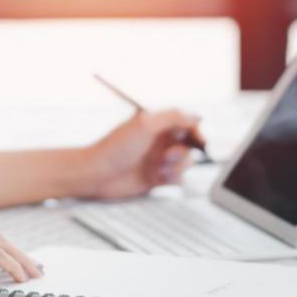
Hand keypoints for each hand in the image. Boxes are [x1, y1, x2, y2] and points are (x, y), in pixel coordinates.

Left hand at [80, 108, 201, 200]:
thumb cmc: (115, 147)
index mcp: (156, 124)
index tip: (200, 141)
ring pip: (185, 163)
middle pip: (188, 145)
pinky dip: (173, 179)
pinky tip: (158, 178)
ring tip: (160, 168)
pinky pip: (177, 179)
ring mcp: (158, 159)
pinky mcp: (156, 178)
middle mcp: (159, 141)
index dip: (196, 132)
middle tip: (168, 156)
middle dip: (183, 152)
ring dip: (177, 167)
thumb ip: (173, 117)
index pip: (186, 124)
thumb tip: (196, 117)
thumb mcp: (145, 124)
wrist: (97, 174)